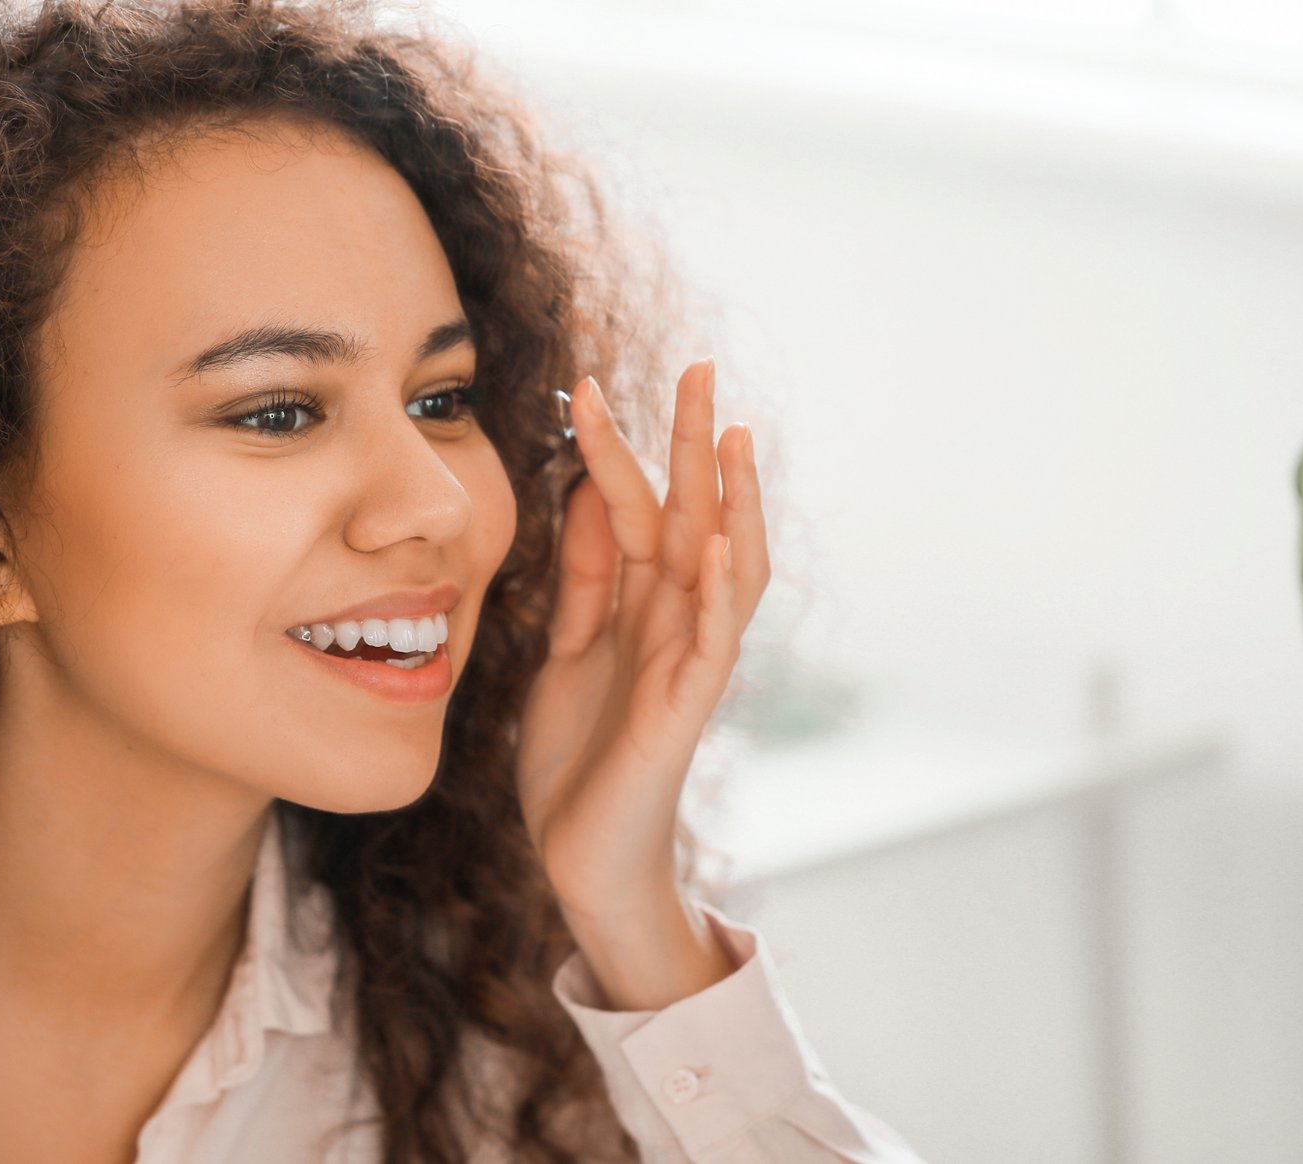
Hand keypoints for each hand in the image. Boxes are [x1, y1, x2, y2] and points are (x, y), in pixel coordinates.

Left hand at [515, 357, 768, 934]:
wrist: (581, 857)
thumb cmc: (580, 759)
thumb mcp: (568, 648)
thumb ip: (584, 578)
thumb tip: (588, 491)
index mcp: (639, 604)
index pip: (635, 506)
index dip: (614, 447)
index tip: (584, 385)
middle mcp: (674, 621)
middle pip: (693, 514)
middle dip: (694, 442)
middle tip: (699, 366)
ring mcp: (687, 661)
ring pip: (727, 565)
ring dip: (733, 500)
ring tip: (734, 435)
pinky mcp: (686, 709)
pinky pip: (714, 641)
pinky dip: (721, 591)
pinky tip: (721, 543)